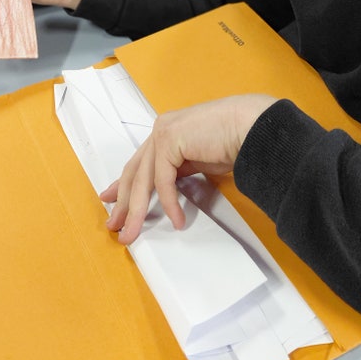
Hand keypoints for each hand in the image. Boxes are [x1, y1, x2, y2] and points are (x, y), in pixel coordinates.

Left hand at [101, 94, 276, 243]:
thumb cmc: (233, 140)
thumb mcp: (199, 159)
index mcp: (167, 129)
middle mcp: (161, 128)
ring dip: (136, 210)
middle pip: (134, 171)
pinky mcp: (169, 140)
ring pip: (142, 179)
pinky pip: (163, 181)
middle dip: (122, 201)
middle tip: (114, 226)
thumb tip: (166, 189)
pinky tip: (177, 221)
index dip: (122, 184)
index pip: (139, 161)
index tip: (110, 200)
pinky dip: (169, 203)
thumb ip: (180, 168)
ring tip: (131, 234)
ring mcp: (163, 132)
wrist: (250, 125)